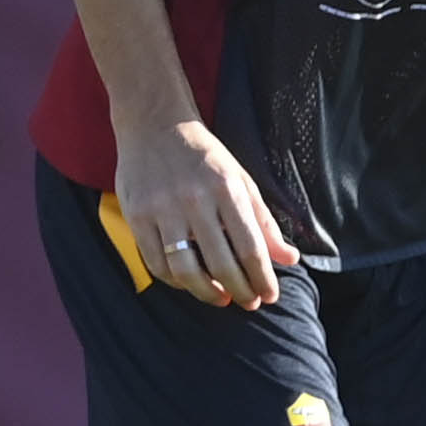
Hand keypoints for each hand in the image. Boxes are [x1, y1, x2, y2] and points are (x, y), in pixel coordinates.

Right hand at [112, 116, 294, 308]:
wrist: (154, 124)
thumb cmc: (203, 156)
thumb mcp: (240, 180)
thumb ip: (264, 222)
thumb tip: (290, 259)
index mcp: (227, 189)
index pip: (251, 248)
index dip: (263, 279)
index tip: (269, 295)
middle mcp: (194, 199)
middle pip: (221, 264)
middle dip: (240, 291)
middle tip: (248, 302)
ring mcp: (162, 209)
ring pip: (186, 270)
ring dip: (206, 293)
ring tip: (220, 298)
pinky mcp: (136, 215)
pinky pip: (156, 262)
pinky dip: (175, 281)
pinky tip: (189, 282)